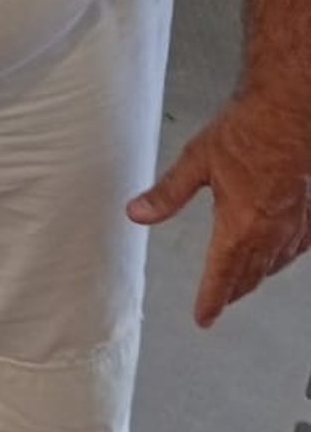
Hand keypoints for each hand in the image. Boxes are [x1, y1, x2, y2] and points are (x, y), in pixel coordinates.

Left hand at [128, 94, 310, 324]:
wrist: (288, 114)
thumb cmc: (246, 131)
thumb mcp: (196, 161)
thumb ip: (167, 194)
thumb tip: (138, 213)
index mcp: (239, 227)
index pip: (221, 276)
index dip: (210, 300)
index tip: (203, 317)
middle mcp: (270, 234)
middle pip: (248, 275)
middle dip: (231, 292)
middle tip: (218, 303)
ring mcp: (293, 226)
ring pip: (273, 264)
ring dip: (255, 278)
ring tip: (243, 284)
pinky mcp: (308, 214)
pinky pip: (296, 248)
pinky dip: (282, 258)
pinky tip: (280, 256)